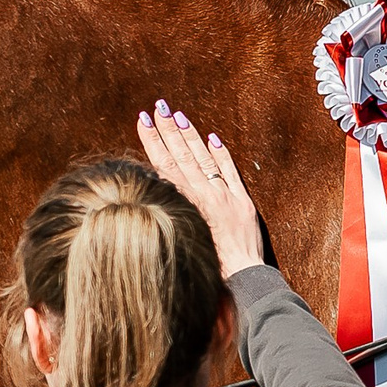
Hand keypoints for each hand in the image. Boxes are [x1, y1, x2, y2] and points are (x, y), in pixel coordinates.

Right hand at [137, 102, 266, 275]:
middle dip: (168, 130)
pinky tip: (213, 138)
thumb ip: (173, 214)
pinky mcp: (243, 203)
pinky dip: (221, 154)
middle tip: (158, 106)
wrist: (241, 280)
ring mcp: (226, 198)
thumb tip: (158, 191)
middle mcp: (206, 197)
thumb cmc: (207, 270)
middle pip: (183, 156)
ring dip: (191, 135)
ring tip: (178, 114)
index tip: (143, 120)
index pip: (165, 166)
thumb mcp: (182, 240)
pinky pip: (231, 173)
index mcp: (187, 206)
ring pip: (205, 159)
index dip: (153, 141)